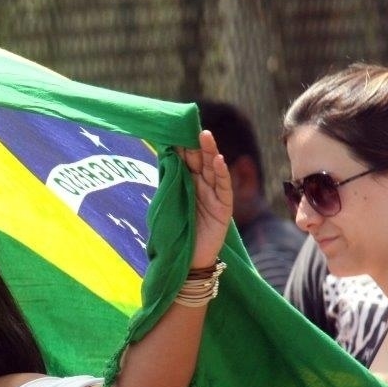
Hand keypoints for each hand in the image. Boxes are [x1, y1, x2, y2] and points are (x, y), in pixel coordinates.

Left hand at [181, 129, 232, 268]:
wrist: (186, 261)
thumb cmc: (174, 234)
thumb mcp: (167, 206)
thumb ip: (168, 184)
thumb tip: (163, 157)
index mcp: (186, 185)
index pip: (186, 160)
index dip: (182, 145)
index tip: (176, 127)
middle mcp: (201, 187)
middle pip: (199, 161)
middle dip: (195, 144)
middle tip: (190, 125)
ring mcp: (214, 196)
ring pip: (213, 169)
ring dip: (209, 151)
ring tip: (204, 135)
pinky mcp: (223, 208)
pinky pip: (224, 187)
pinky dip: (222, 173)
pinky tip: (218, 159)